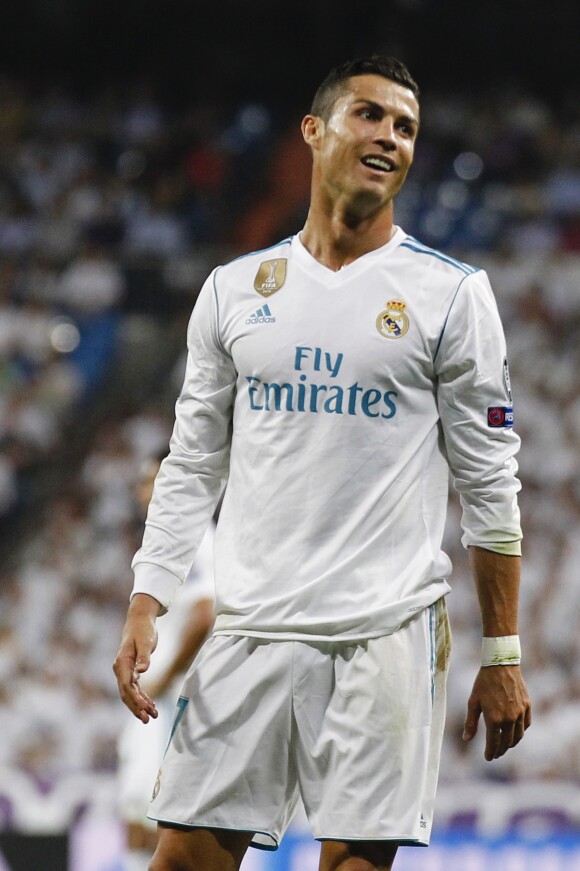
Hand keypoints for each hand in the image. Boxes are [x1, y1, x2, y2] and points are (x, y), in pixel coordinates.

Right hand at [113, 595, 160, 722]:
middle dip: (136, 707)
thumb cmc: (143, 630)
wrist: (139, 621)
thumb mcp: (146, 641)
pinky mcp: (131, 671)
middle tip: (147, 720)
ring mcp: (125, 671)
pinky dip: (143, 698)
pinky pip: (135, 689)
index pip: (126, 685)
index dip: (135, 698)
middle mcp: (121, 668)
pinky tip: (152, 705)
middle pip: (126, 693)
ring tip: (153, 717)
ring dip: (140, 705)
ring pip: (130, 693)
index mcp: (122, 662)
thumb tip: (142, 670)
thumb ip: (143, 656)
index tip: (145, 708)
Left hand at [462, 665, 531, 760]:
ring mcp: (520, 712)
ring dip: (511, 743)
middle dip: (500, 750)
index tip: (488, 758)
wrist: (501, 664)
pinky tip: (515, 731)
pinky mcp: (527, 706)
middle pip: (506, 742)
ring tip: (505, 744)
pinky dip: (521, 731)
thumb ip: (470, 722)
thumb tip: (466, 739)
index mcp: (494, 719)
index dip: (491, 752)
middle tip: (496, 753)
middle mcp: (509, 718)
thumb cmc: (483, 682)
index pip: (493, 743)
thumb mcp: (473, 702)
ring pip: (518, 736)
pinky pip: (526, 724)